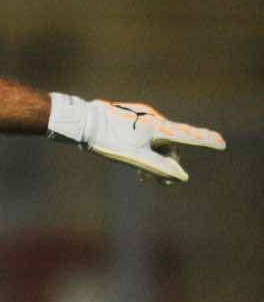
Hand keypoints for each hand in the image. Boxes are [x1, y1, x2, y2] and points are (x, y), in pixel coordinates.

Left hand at [48, 93, 225, 182]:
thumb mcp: (133, 158)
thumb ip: (158, 167)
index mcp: (156, 127)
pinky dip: (147, 150)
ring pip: (158, 142)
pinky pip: (147, 136)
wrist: (81, 122)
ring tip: (145, 178)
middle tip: (164, 183)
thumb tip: (181, 177)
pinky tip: (139, 167)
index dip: (205, 141)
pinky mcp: (132, 119)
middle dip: (169, 164)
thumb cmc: (106, 140)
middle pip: (171, 144)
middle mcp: (153, 120)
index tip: (221, 143)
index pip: (186, 135)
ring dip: (156, 159)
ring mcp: (142, 118)